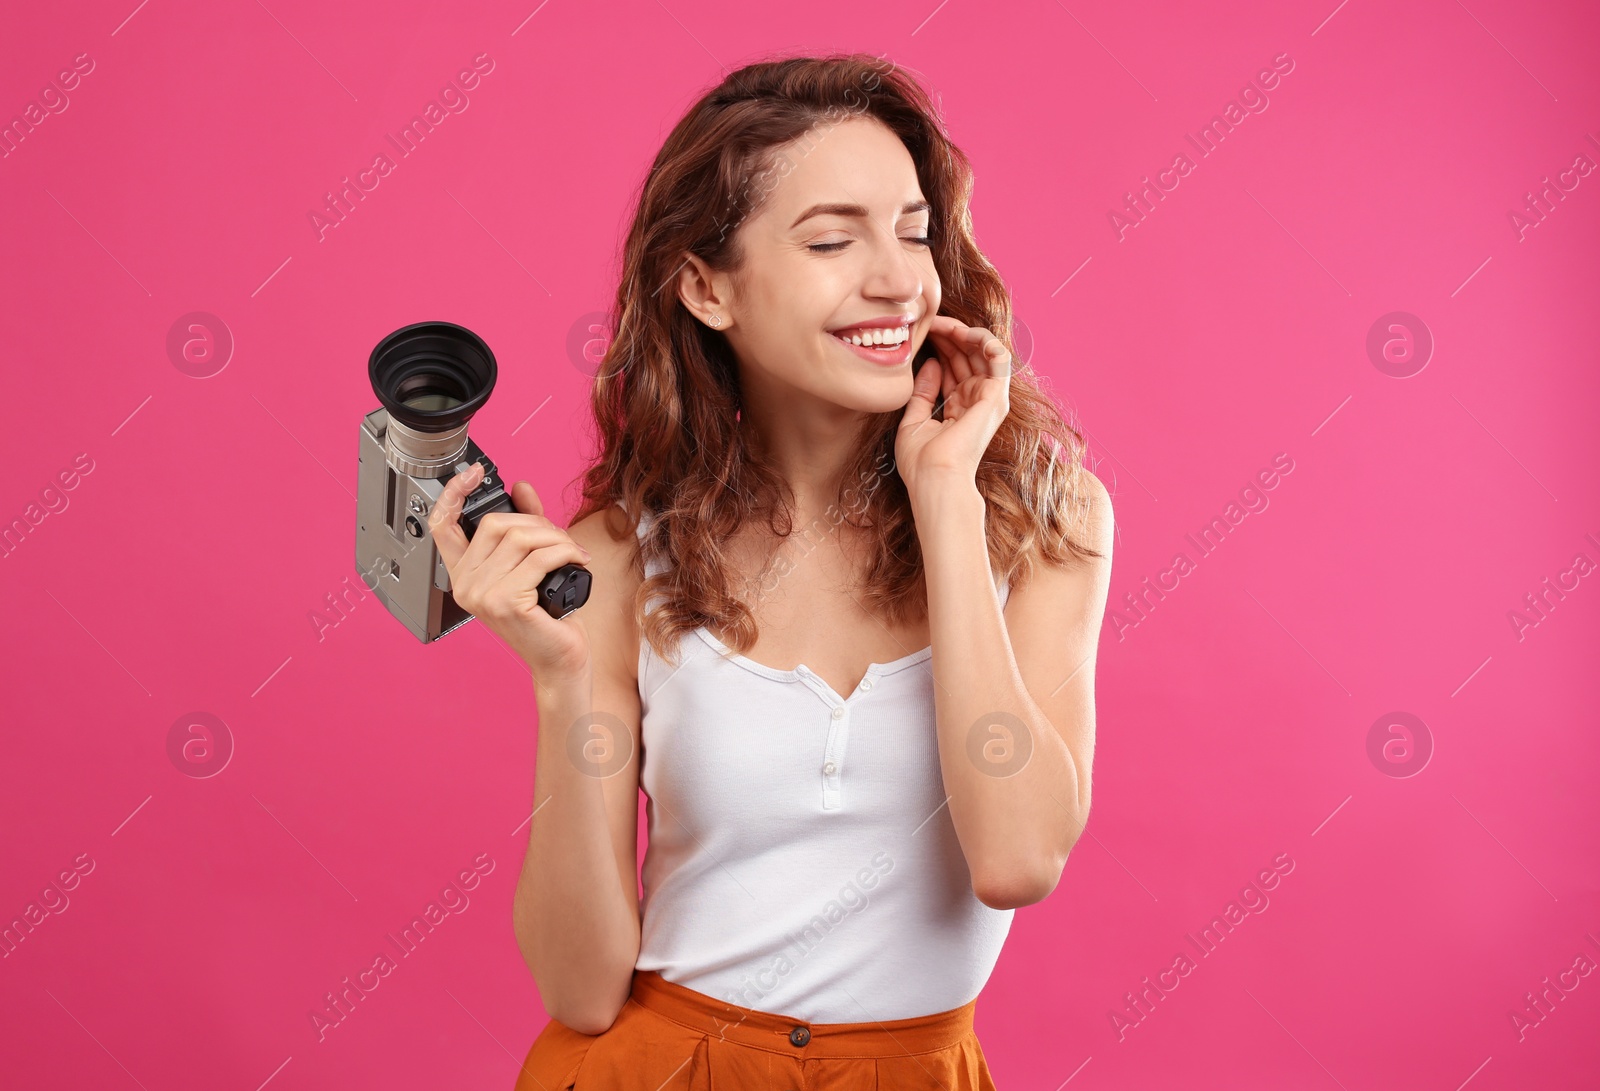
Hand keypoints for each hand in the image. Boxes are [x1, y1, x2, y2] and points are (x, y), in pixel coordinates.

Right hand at [428, 463, 592, 678]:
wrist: (559, 660)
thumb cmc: (546, 618)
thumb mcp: (532, 565)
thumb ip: (525, 525)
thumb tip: (522, 488)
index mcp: (464, 574)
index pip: (442, 525)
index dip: (453, 493)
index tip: (473, 473)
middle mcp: (465, 585)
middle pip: (495, 524)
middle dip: (536, 523)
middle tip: (561, 540)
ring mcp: (482, 595)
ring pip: (521, 538)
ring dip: (556, 538)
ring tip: (572, 551)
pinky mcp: (506, 603)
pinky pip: (540, 558)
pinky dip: (566, 552)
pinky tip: (579, 561)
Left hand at [895, 315, 1011, 501]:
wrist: (933, 479)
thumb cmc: (921, 461)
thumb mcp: (914, 420)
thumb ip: (922, 393)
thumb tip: (931, 363)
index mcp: (959, 408)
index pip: (954, 367)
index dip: (940, 346)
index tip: (921, 332)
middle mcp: (977, 402)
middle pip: (968, 357)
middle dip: (950, 336)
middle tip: (929, 321)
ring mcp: (989, 399)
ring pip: (983, 353)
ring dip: (964, 333)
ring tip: (943, 324)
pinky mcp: (996, 397)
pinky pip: (999, 358)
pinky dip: (986, 340)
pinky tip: (964, 332)